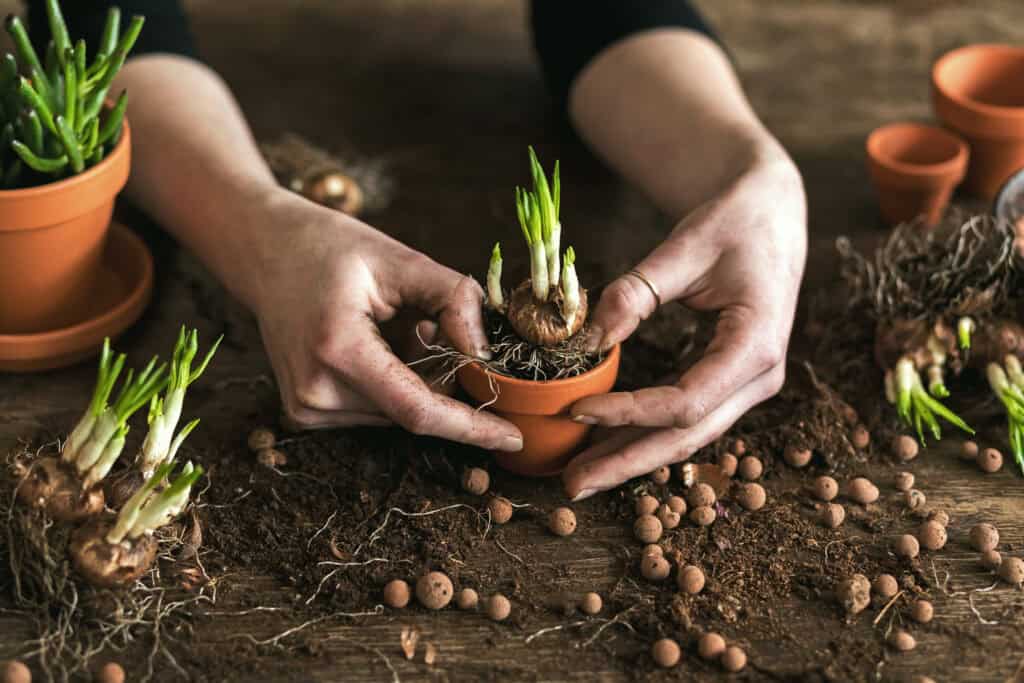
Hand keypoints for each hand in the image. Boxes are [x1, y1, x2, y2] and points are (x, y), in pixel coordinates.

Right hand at [247, 190, 522, 450]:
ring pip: (397, 412)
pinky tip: (370, 342)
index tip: (512, 438)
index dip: (471, 427)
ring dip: (413, 376)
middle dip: (440, 375)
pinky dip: (391, 380)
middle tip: (422, 321)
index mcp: (337, 350)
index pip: (418, 410)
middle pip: (413, 409)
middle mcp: (315, 391)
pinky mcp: (305, 412)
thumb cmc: (329, 248)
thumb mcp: (400, 259)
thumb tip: (485, 355)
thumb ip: (454, 300)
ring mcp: (306, 407)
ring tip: (386, 325)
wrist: (264, 251)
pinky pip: (375, 409)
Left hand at [563, 159, 805, 498]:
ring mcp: (747, 384)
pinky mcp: (728, 380)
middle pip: (686, 437)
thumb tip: (589, 338)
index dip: (630, 413)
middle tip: (571, 486)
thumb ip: (636, 291)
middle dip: (626, 463)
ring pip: (685, 436)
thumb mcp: (684, 245)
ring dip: (630, 456)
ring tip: (578, 475)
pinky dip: (642, 431)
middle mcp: (759, 377)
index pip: (687, 401)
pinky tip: (603, 443)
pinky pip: (683, 417)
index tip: (577, 410)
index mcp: (757, 345)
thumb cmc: (735, 221)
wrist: (772, 211)